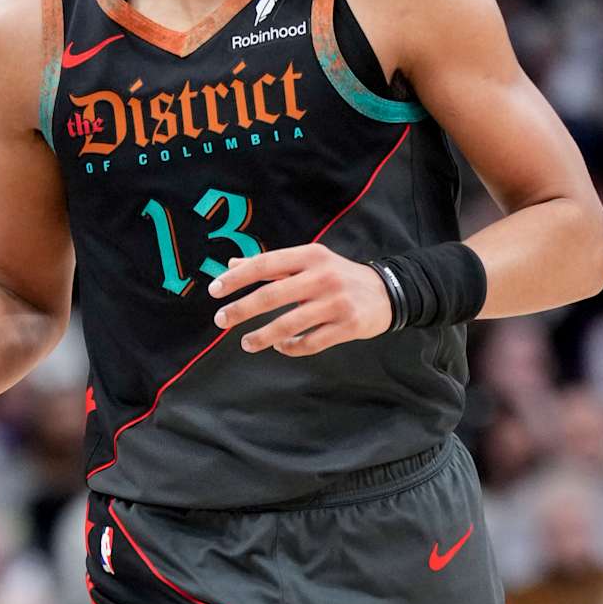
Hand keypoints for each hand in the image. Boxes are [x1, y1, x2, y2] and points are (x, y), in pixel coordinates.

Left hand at [209, 246, 391, 357]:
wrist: (387, 292)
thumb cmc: (339, 276)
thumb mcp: (309, 262)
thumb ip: (272, 266)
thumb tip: (233, 265)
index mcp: (310, 256)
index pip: (265, 264)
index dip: (238, 278)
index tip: (215, 291)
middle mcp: (322, 276)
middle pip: (272, 295)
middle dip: (241, 310)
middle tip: (221, 321)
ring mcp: (335, 302)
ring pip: (289, 324)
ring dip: (262, 336)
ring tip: (246, 343)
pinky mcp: (347, 326)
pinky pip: (310, 343)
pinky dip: (291, 348)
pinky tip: (280, 347)